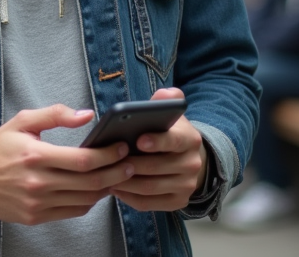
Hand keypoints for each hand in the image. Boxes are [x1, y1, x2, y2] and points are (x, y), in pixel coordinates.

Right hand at [0, 105, 133, 224]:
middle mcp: (37, 182)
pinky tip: (95, 190)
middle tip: (131, 164)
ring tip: (117, 176)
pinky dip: (89, 202)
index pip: (84, 160)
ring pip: (85, 200)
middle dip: (117, 173)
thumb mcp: (23, 121)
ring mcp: (36, 203)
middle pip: (90, 183)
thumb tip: (86, 115)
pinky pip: (72, 212)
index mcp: (35, 156)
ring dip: (106, 189)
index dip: (109, 155)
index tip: (122, 148)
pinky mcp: (35, 217)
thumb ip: (56, 115)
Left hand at [111, 87, 206, 211]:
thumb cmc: (170, 133)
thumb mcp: (170, 114)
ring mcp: (187, 185)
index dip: (157, 141)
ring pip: (151, 187)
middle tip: (109, 160)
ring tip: (106, 173)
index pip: (174, 141)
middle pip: (158, 167)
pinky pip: (150, 203)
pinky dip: (130, 197)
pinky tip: (115, 188)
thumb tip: (164, 95)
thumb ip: (166, 100)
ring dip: (127, 182)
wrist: (188, 158)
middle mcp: (192, 164)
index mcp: (190, 139)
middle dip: (132, 164)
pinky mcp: (178, 201)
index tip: (138, 140)